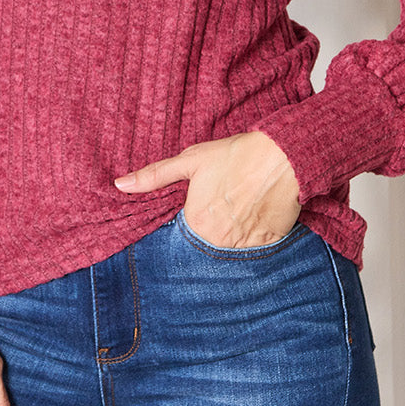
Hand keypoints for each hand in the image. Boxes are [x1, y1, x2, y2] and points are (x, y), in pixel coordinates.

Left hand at [114, 130, 301, 249]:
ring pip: (229, 248)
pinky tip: (255, 215)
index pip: (182, 234)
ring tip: (241, 208)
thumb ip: (154, 176)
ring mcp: (243, 246)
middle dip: (211, 228)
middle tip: (225, 204)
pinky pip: (253, 249)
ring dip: (231, 234)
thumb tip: (120, 185)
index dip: (191, 218)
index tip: (203, 205)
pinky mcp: (268, 246)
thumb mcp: (191, 161)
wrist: (284, 157)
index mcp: (195, 223)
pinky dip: (252, 236)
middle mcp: (217, 241)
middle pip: (205, 243)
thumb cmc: (236, 156)